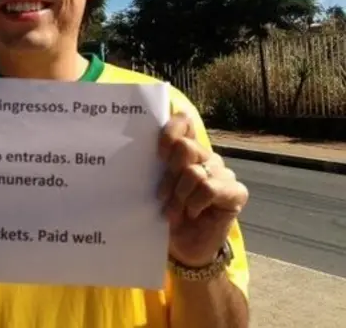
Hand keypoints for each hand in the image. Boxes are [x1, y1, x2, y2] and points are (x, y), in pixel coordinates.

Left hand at [157, 113, 248, 266]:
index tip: (158, 153)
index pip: (184, 122)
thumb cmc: (168, 215)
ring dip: (179, 195)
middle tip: (162, 196)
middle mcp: (206, 157)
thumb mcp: (157, 188)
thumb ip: (157, 166)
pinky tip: (192, 214)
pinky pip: (209, 187)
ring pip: (194, 171)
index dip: (170, 131)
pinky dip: (195, 202)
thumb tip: (137, 147)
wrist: (185, 249)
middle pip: (185, 147)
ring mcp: (223, 173)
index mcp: (187, 151)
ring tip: (174, 212)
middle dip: (169, 175)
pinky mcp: (236, 191)